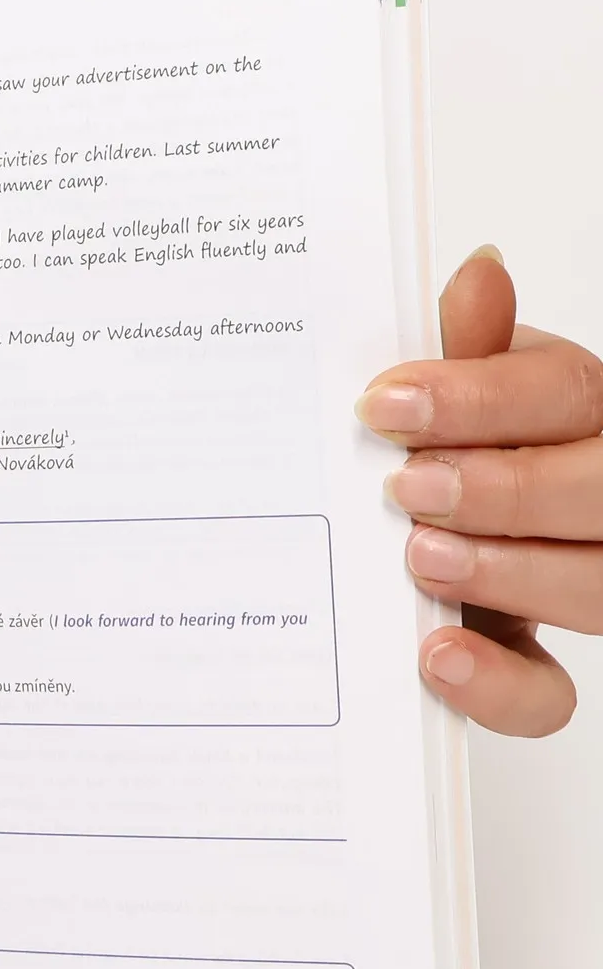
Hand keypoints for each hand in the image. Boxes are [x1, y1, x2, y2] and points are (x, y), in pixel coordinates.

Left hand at [356, 247, 602, 735]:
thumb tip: (476, 273)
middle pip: (600, 491)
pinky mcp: (545, 661)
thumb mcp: (464, 396)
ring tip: (419, 557)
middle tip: (409, 487)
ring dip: (505, 573)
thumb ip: (471, 353)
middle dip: (503, 488)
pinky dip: (497, 683)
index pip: (568, 394)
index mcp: (584, 416)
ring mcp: (588, 579)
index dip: (483, 398)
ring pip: (595, 588)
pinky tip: (439, 655)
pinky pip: (548, 695)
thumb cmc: (461, 451)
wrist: (434, 532)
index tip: (388, 403)